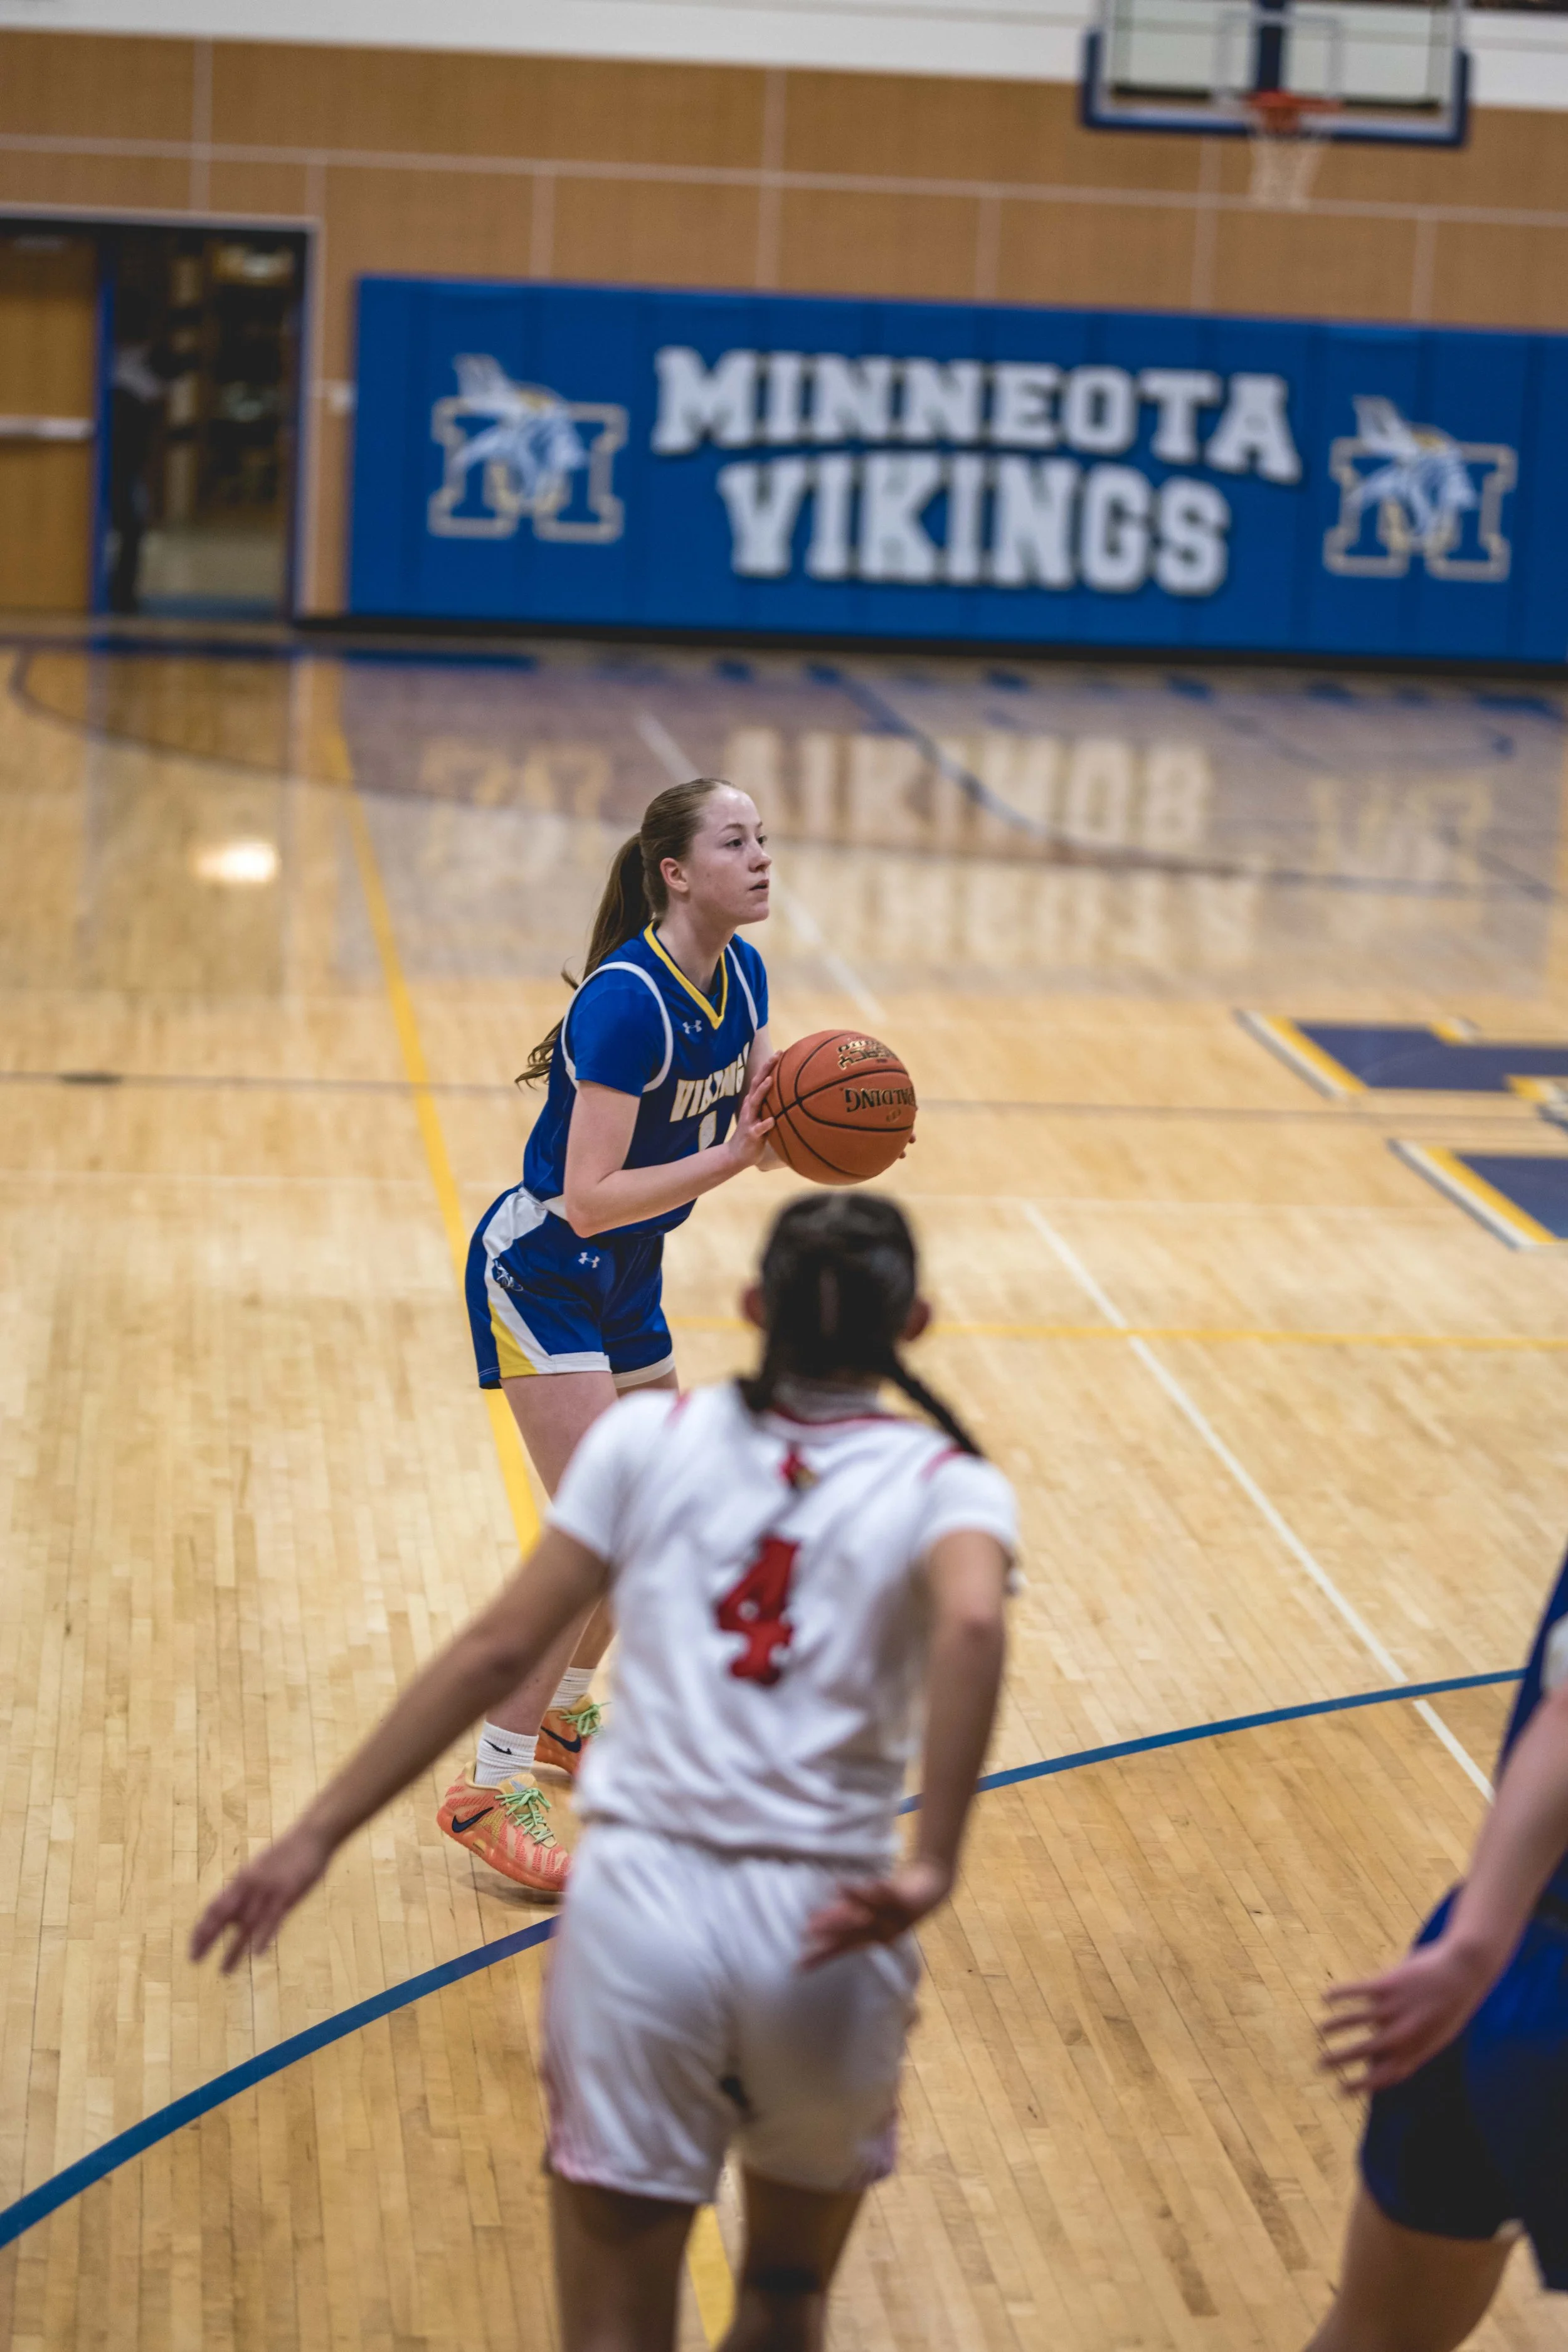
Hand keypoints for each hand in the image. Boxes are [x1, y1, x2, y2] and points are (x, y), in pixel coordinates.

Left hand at [190, 1819, 333, 1973]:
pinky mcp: (287, 1894)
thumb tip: (233, 1918)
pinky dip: (263, 1937)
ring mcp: (267, 1890)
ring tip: (224, 1971)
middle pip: (222, 1915)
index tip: (192, 1948)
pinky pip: (272, 1919)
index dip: (201, 1928)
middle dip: (207, 1938)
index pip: (214, 1907)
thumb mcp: (260, 1870)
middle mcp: (249, 1885)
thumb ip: (245, 1892)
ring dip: (233, 1949)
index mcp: (241, 1880)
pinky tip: (256, 1953)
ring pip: (246, 1924)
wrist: (311, 1836)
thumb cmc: (286, 1855)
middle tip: (193, 1960)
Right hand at [725, 1053, 778, 1173]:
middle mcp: (750, 1108)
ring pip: (755, 1103)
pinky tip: (772, 1120)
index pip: (761, 1080)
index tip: (781, 1052)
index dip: (769, 1066)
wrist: (736, 1156)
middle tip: (776, 1055)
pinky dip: (765, 1124)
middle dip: (766, 1069)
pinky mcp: (751, 1135)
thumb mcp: (762, 1117)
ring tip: (771, 1080)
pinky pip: (758, 1129)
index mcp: (754, 1103)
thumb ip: (770, 1106)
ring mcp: (749, 1120)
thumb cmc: (753, 1135)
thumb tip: (788, 1096)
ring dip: (762, 1091)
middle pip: (756, 1084)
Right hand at [800, 1856, 951, 1969]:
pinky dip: (880, 1889)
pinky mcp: (906, 1900)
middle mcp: (879, 1931)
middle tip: (808, 1929)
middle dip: (831, 1928)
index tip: (798, 1966)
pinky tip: (870, 1882)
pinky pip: (892, 1894)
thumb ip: (845, 1914)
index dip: (819, 1956)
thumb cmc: (894, 1903)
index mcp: (868, 1936)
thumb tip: (814, 1919)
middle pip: (852, 1931)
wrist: (929, 1890)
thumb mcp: (867, 1910)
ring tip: (833, 1893)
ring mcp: (893, 1917)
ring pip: (870, 1911)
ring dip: (853, 1902)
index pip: (840, 1948)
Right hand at [1319, 1933, 1498, 2093]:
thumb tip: (1386, 2061)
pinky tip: (1325, 1997)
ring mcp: (1395, 2007)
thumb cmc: (1451, 2007)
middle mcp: (1403, 2032)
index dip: (1361, 2085)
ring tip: (1320, 2032)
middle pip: (1364, 2050)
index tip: (1341, 2090)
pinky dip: (1339, 1995)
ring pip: (1355, 2020)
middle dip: (1339, 2060)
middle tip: (1319, 2065)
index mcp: (1417, 2049)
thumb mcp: (1437, 2037)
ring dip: (1334, 2027)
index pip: (1384, 2075)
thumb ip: (1413, 2051)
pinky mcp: (1388, 1983)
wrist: (1464, 1971)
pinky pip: (1356, 1991)